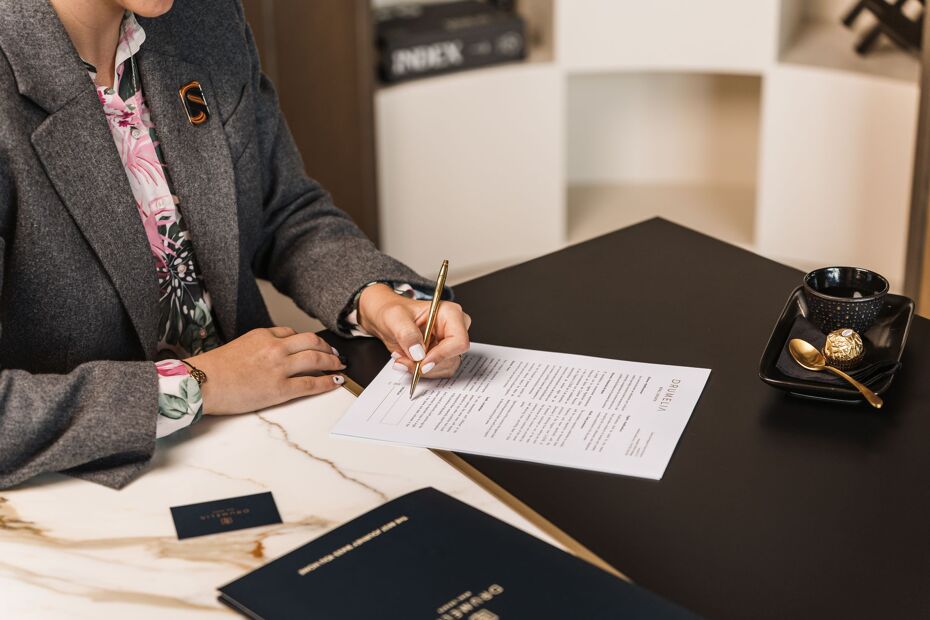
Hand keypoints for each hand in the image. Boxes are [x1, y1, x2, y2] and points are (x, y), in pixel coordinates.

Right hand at [186, 327, 345, 414]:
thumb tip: (278, 352)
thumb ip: (260, 346)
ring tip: (340, 366)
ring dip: (333, 362)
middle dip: (327, 348)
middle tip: (335, 354)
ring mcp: (279, 368)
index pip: (292, 334)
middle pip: (311, 342)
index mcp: (263, 335)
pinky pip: (311, 383)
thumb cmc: (215, 369)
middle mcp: (275, 348)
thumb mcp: (239, 346)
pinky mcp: (280, 389)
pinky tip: (336, 381)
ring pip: (316, 359)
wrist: (203, 383)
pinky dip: (328, 381)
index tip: (314, 346)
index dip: (307, 341)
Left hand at [358, 284, 470, 377]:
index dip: (442, 355)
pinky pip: (438, 371)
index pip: (458, 341)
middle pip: (452, 358)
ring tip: (402, 357)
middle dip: (426, 364)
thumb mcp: (395, 318)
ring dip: (422, 369)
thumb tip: (418, 353)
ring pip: (446, 368)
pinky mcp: (443, 355)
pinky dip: (421, 371)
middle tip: (404, 360)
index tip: (422, 363)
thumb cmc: (394, 312)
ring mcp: (450, 343)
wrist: (388, 319)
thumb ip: (406, 334)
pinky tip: (408, 360)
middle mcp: (454, 328)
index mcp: (450, 313)